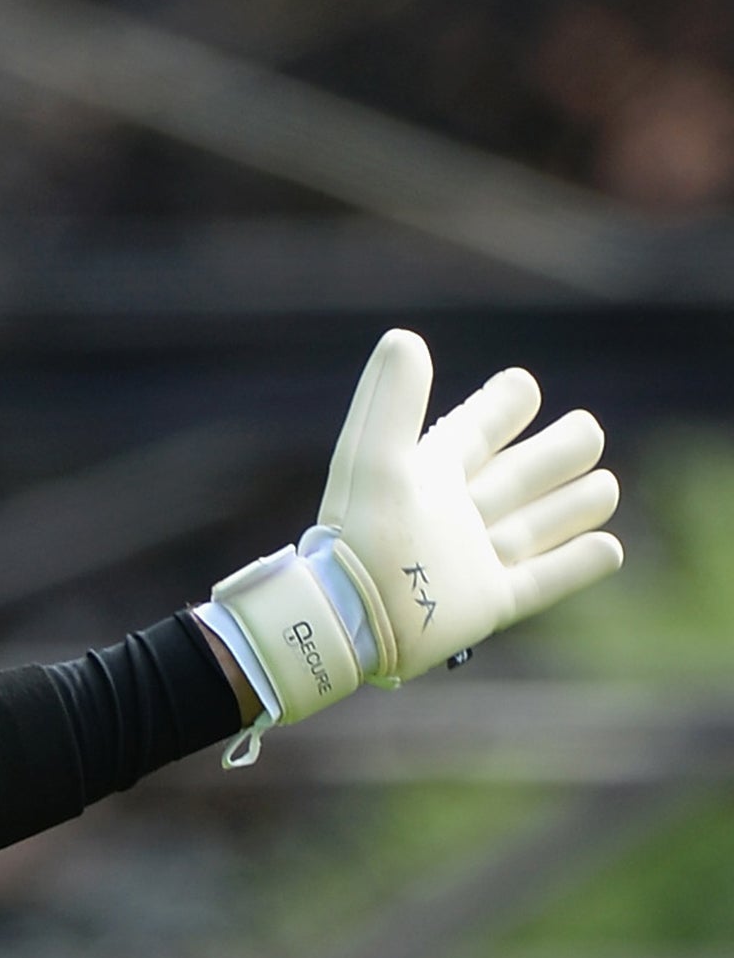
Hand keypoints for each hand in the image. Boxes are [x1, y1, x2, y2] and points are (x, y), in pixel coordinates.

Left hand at [206, 329, 622, 754]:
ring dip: (575, 503)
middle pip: (522, 474)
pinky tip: (609, 547)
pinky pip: (542, 581)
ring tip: (602, 486)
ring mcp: (474, 561)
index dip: (504, 404)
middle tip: (583, 432)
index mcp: (431, 475)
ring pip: (538, 524)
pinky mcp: (488, 604)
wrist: (348, 619)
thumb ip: (391, 398)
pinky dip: (578, 564)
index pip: (478, 428)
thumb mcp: (373, 457)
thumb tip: (405, 338)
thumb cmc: (359, 535)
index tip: (521, 387)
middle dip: (558, 451)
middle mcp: (456, 514)